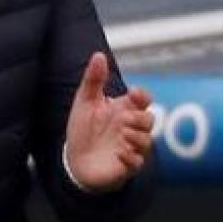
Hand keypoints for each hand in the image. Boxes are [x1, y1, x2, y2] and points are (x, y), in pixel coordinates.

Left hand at [64, 52, 154, 192]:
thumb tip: (98, 55)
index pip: (144, 100)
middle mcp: (130, 128)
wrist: (73, 160)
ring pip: (147, 141)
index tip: (133, 94)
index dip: (143, 96)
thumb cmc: (82, 129)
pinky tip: (118, 153)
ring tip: (121, 136)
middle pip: (150, 120)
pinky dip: (130, 157)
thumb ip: (93, 79)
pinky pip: (137, 162)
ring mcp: (130, 147)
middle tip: (123, 120)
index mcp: (124, 110)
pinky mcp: (126, 166)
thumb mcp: (84, 101)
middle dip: (140, 118)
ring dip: (136, 137)